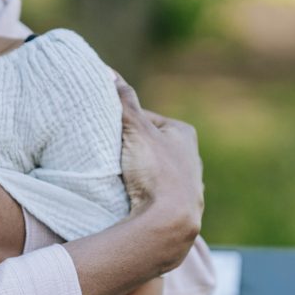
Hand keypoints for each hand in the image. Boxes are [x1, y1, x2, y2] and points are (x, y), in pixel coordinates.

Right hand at [115, 74, 203, 231]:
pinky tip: (131, 198)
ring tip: (116, 179)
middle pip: (149, 146)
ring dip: (136, 173)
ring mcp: (187, 184)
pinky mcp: (180, 208)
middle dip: (129, 150)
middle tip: (105, 156)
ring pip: (153, 171)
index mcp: (183, 133)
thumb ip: (124, 103)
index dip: (122, 124)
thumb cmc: (155, 171)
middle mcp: (190, 157)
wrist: (170, 221)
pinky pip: (156, 194)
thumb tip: (109, 73)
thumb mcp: (136, 130)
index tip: (104, 133)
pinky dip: (143, 194)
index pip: (145, 119)